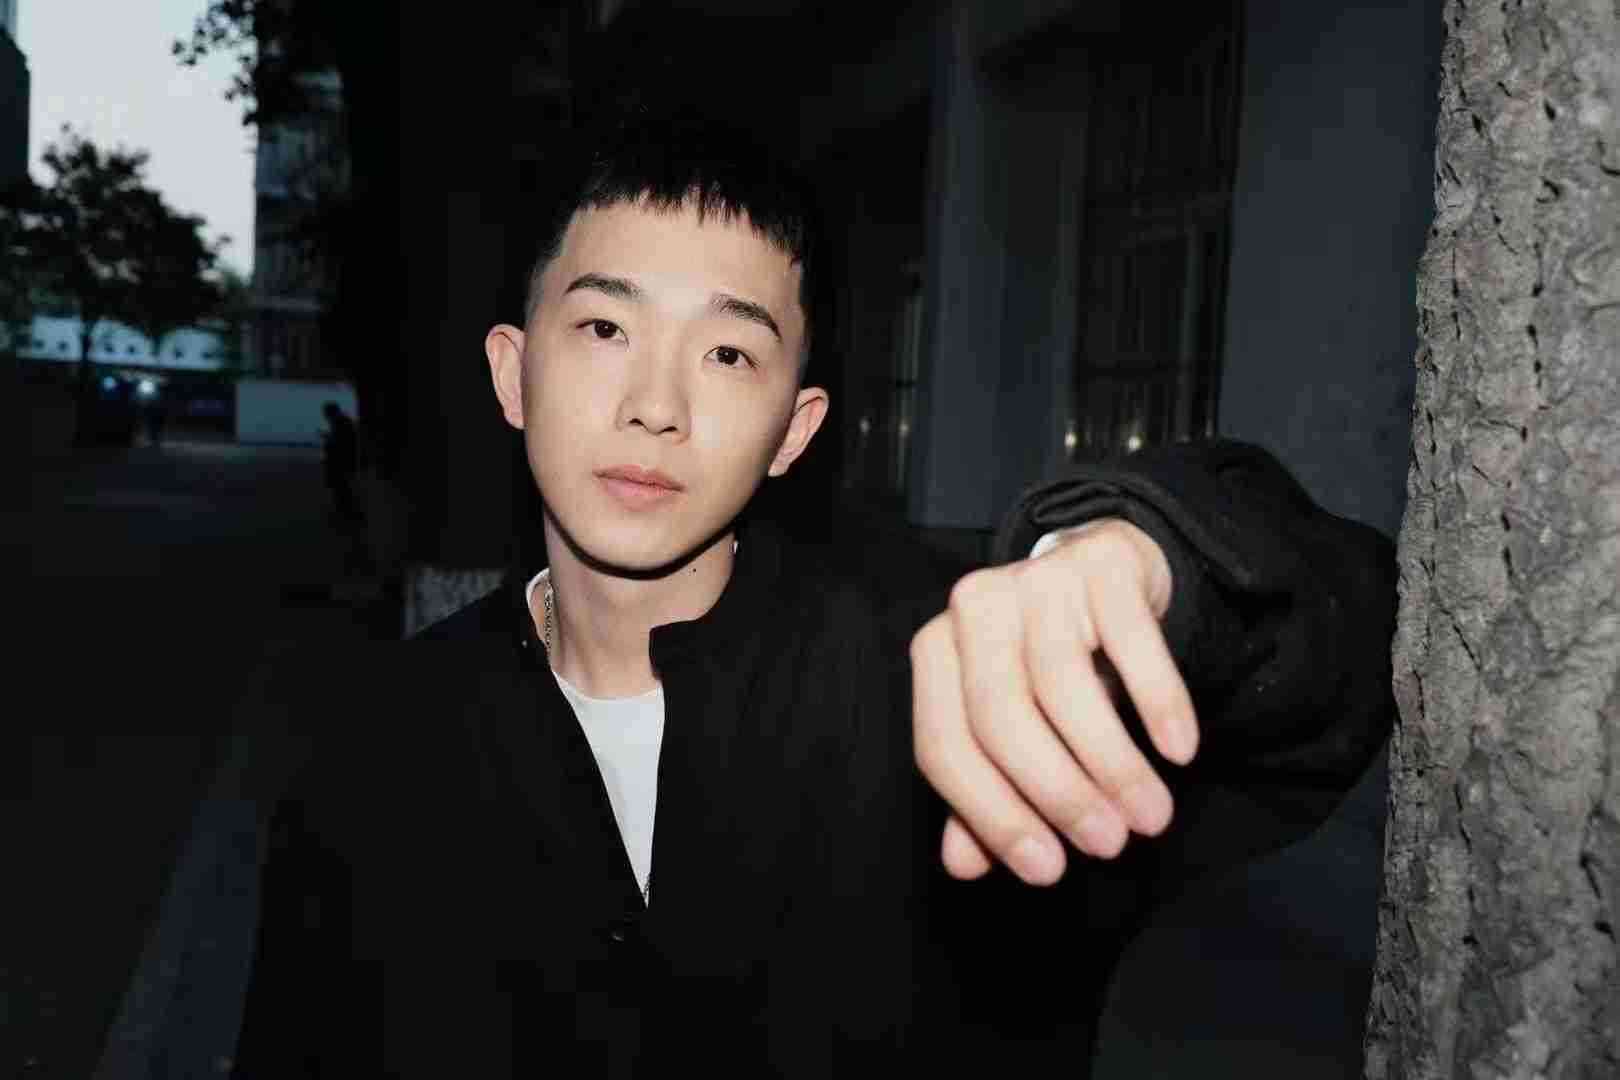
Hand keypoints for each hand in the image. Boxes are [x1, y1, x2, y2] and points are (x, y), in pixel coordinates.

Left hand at [909, 518, 1198, 885]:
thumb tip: (964, 865)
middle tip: (1110, 845)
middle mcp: (974, 611)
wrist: (1101, 570)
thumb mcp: (1012, 726)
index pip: (944, 746)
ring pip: (1065, 685)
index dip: (993, 815)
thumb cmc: (1045, 664)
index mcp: (935, 654)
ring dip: (1113, 764)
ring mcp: (1035, 579)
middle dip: (1058, 793)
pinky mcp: (1099, 562)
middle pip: (1001, 717)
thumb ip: (985, 793)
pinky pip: (1131, 640)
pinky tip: (1178, 750)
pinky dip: (1158, 701)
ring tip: (1151, 816)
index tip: (1049, 869)